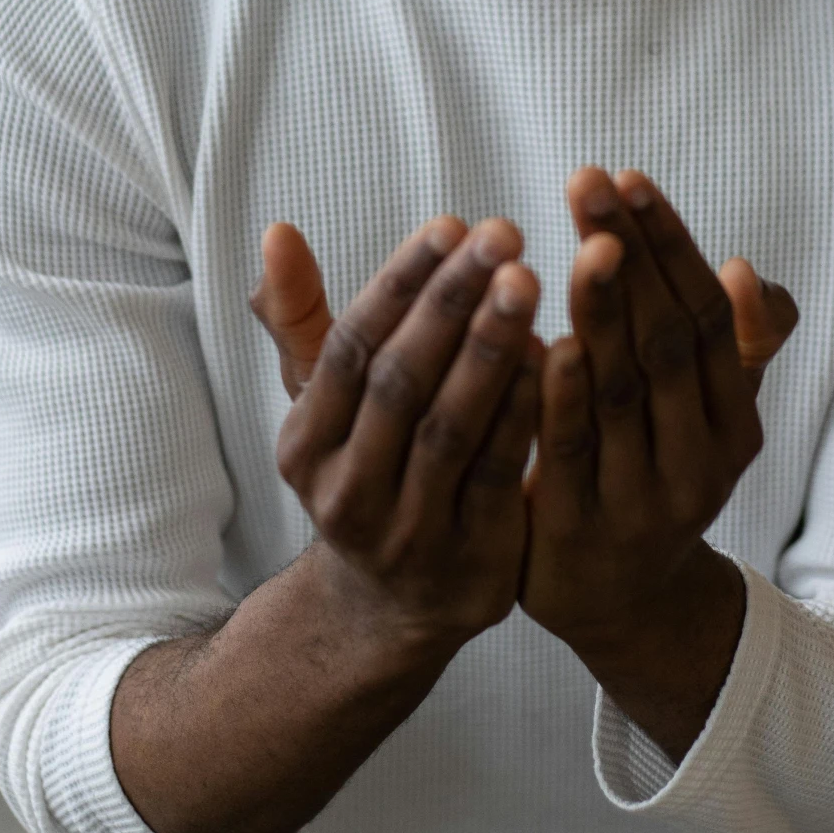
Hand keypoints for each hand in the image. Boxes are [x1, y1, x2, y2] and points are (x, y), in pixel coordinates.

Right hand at [250, 214, 541, 657]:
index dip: (401, 283)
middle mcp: (347, 492)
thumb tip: (276, 231)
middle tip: (505, 235)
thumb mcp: (325, 405)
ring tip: (531, 280)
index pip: (351, 348)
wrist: (390, 609)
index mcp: (307, 445)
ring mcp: (407, 533)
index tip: (452, 223)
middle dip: (452, 302)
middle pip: (400, 382)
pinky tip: (557, 356)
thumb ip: (302, 319)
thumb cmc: (368, 469)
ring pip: (449, 429)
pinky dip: (523, 414)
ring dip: (489, 349)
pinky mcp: (470, 562)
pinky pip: (499, 476)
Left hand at [521, 168, 796, 759]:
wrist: (622, 606)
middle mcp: (698, 462)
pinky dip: (560, 392)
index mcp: (734, 425)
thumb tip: (745, 271)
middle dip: (628, 254)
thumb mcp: (707, 418)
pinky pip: (570, 452)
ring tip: (582, 239)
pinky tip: (545, 337)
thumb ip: (731, 347)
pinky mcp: (577, 533)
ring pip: (624, 391)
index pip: (708, 316)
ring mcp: (640, 500)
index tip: (629, 178)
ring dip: (603, 308)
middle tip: (587, 180)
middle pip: (667, 341)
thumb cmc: (655, 475)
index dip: (670, 245)